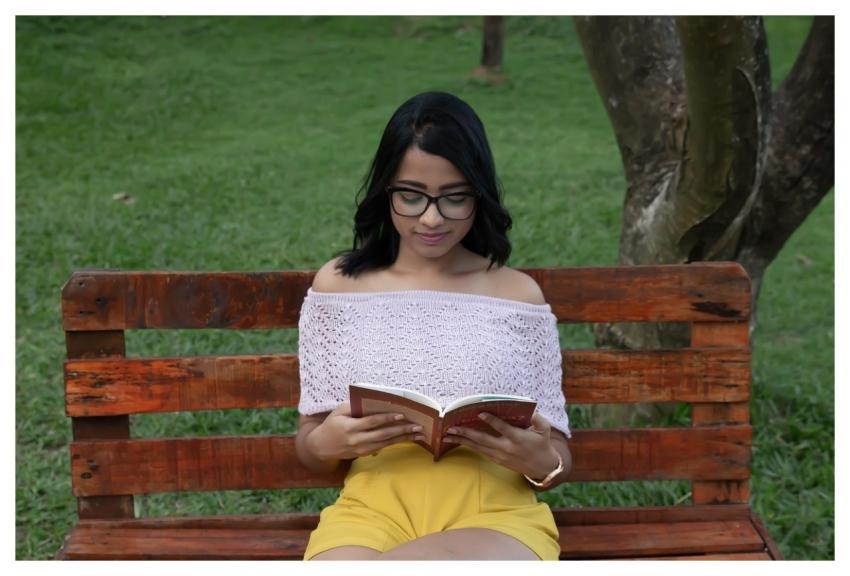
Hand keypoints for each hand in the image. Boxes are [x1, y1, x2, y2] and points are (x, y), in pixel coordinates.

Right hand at [308, 402, 424, 460]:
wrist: (321, 447)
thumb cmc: (331, 424)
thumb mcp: (339, 411)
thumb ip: (355, 406)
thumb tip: (375, 401)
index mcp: (350, 427)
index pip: (372, 422)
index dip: (387, 418)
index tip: (401, 415)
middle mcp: (357, 440)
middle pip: (383, 434)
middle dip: (401, 430)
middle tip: (417, 426)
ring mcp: (362, 449)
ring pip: (386, 443)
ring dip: (403, 438)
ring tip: (419, 434)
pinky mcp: (365, 453)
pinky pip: (383, 446)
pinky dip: (396, 442)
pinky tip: (408, 438)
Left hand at [442, 411, 560, 479]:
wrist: (543, 468)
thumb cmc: (542, 444)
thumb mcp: (544, 429)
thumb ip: (537, 418)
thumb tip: (530, 409)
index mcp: (518, 438)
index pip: (502, 428)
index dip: (491, 420)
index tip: (479, 413)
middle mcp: (506, 447)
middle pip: (483, 439)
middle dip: (466, 433)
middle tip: (451, 427)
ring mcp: (500, 455)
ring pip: (478, 447)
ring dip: (461, 440)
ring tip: (446, 435)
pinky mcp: (497, 460)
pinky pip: (480, 451)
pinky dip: (468, 445)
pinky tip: (458, 440)